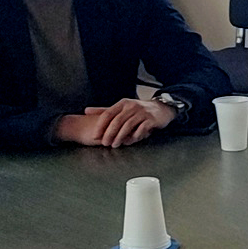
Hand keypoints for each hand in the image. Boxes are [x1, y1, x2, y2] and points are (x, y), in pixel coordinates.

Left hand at [57, 98, 174, 147]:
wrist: (161, 108)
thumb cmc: (138, 110)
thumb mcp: (121, 108)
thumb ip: (104, 110)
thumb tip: (86, 111)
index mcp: (122, 103)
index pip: (107, 114)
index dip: (100, 126)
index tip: (95, 136)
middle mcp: (132, 106)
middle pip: (117, 121)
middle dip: (109, 134)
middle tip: (104, 143)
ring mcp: (142, 112)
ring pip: (128, 126)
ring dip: (120, 137)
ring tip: (115, 145)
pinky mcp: (151, 119)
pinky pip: (141, 129)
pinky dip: (134, 136)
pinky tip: (130, 141)